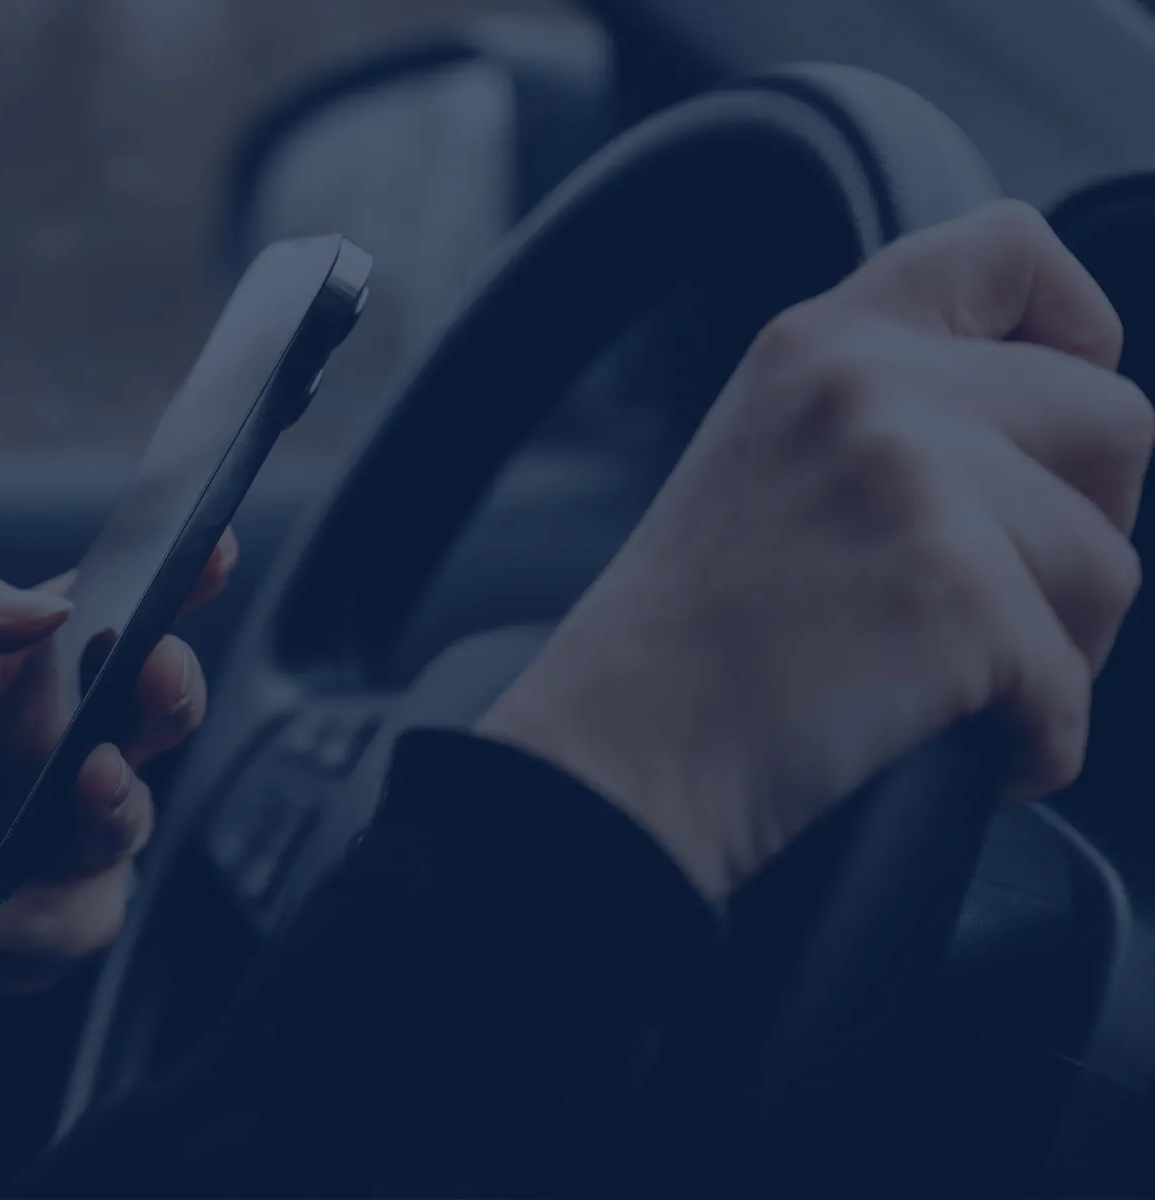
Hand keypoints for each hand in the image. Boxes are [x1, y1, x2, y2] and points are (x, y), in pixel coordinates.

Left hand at [0, 532, 237, 1088]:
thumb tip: (50, 608)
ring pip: (129, 821)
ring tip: (76, 781)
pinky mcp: (45, 924)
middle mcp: (63, 748)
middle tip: (155, 667)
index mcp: (32, 672)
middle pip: (162, 711)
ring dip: (109, 803)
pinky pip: (58, 919)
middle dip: (174, 689)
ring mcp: (63, 840)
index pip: (125, 613)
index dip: (185, 579)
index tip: (214, 549)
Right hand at [479, 201, 1150, 903]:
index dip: (1075, 331)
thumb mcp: (764, 459)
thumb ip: (886, 412)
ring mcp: (916, 481)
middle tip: (997, 601)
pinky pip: (1074, 689)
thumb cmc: (686, 643)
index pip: (1008, 249)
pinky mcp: (956, 592)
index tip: (1051, 412)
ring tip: (951, 686)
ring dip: (1058, 648)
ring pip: (1108, 563)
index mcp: (820, 345)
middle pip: (1112, 421)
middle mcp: (872, 386)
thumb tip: (1037, 440)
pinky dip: (1034, 744)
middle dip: (1081, 530)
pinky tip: (960, 751)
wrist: (618, 756)